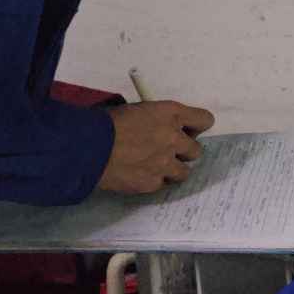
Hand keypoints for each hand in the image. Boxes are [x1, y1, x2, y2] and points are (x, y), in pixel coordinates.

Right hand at [98, 101, 214, 193]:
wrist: (88, 147)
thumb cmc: (108, 122)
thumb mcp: (139, 110)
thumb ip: (159, 119)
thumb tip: (164, 127)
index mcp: (172, 114)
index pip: (205, 120)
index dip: (196, 127)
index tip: (186, 131)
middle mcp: (174, 138)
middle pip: (196, 150)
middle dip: (183, 151)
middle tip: (166, 151)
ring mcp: (165, 163)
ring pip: (183, 172)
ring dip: (172, 169)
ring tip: (154, 167)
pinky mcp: (152, 182)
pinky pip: (162, 184)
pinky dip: (153, 180)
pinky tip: (139, 175)